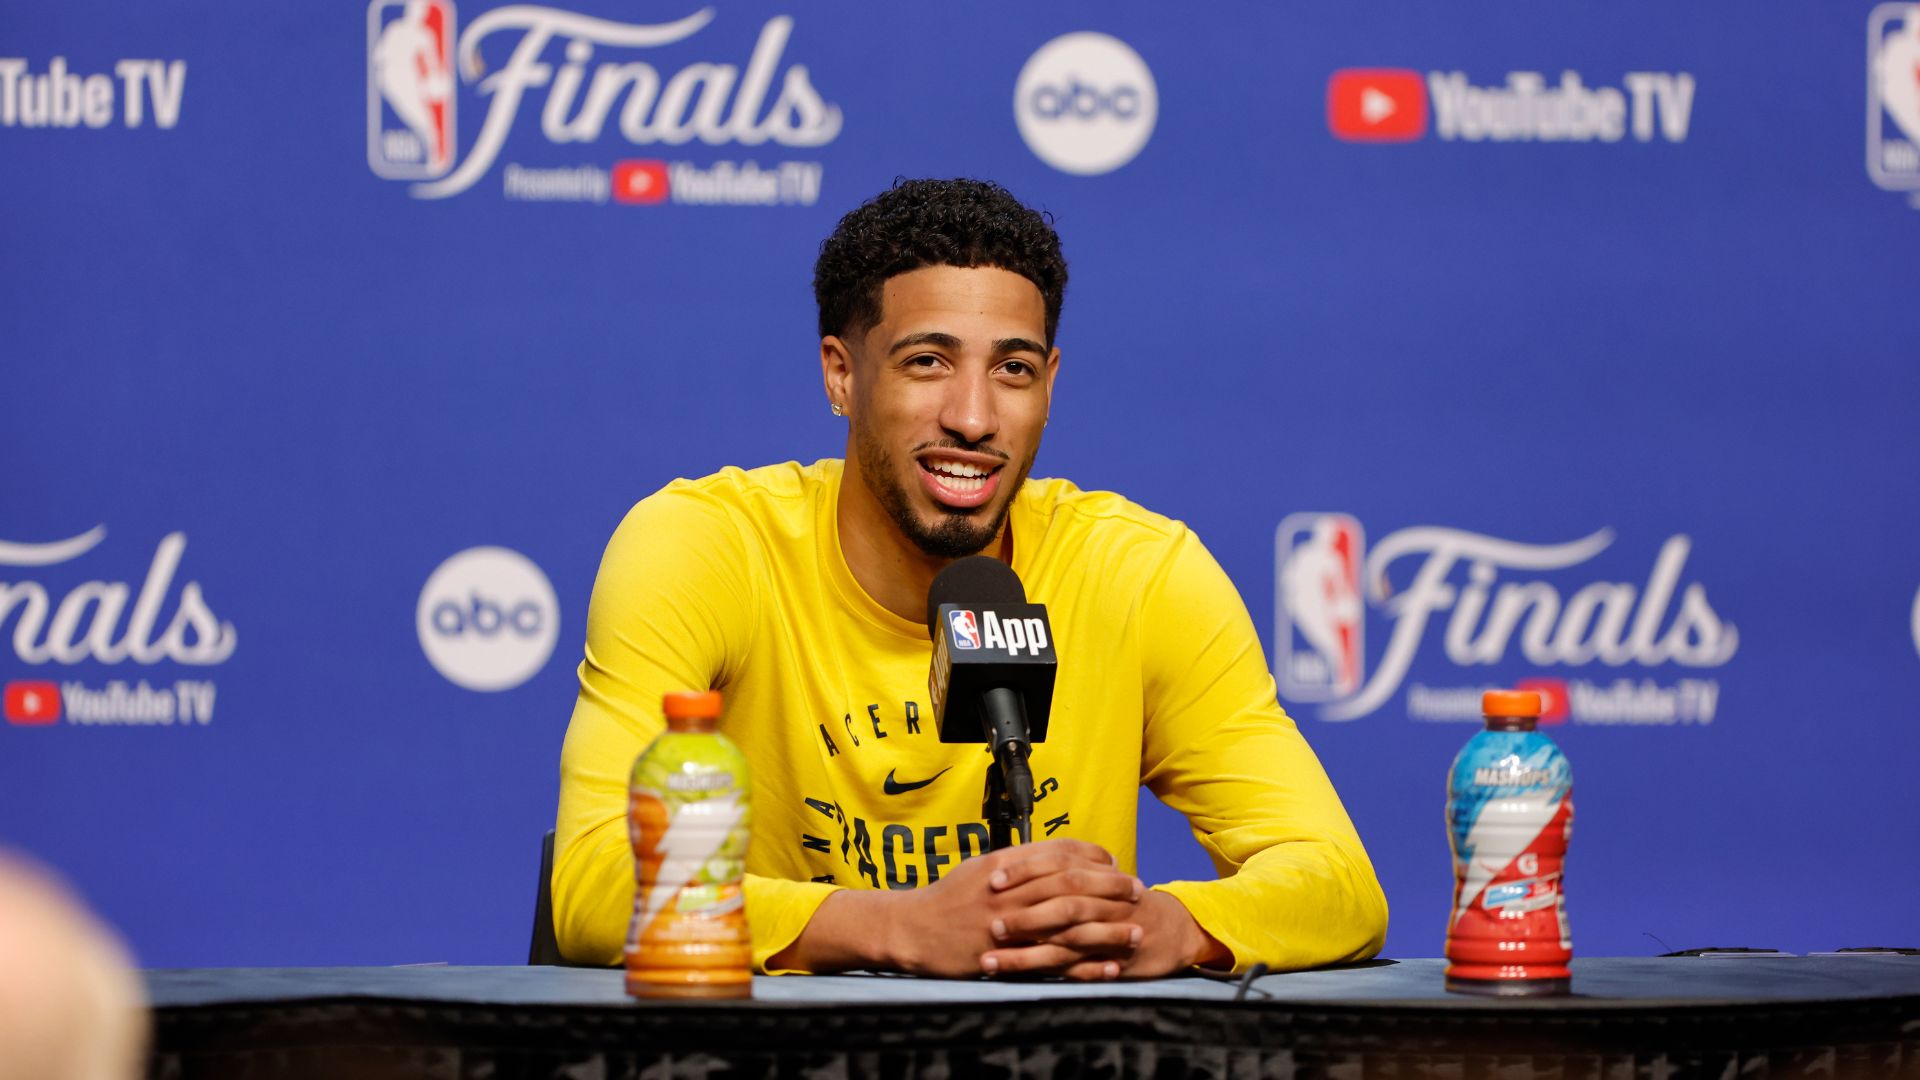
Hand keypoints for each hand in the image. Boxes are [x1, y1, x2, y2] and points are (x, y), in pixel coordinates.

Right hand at [887, 838, 1138, 977]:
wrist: (911, 929)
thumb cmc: (948, 898)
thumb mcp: (981, 867)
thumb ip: (1017, 861)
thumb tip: (1052, 854)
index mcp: (1005, 864)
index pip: (1059, 852)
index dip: (1093, 856)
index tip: (1116, 862)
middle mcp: (1010, 890)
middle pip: (1072, 884)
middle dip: (1110, 887)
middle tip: (1138, 891)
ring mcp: (1009, 924)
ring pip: (1069, 923)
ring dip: (1108, 928)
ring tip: (1136, 932)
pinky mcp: (1007, 956)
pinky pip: (1054, 962)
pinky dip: (1085, 965)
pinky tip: (1109, 967)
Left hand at [982, 853, 1229, 979]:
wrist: (1173, 930)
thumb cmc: (1125, 901)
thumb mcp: (1100, 877)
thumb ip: (1066, 869)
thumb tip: (1017, 860)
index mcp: (1096, 876)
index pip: (1057, 866)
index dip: (1025, 871)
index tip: (992, 879)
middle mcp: (1102, 903)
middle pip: (1060, 903)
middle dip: (1022, 914)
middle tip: (988, 922)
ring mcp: (1106, 936)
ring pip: (1062, 944)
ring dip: (1022, 955)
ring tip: (988, 961)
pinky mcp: (1109, 964)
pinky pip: (1074, 972)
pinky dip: (1047, 977)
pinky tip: (1019, 982)